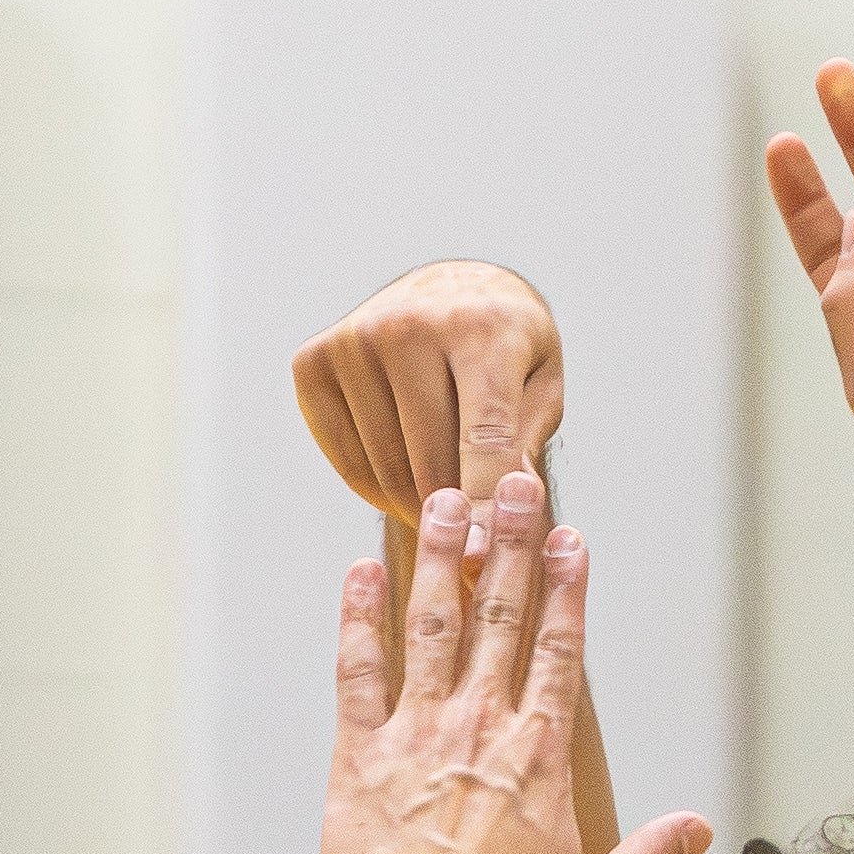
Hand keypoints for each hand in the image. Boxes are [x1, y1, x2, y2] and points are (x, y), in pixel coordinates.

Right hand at [295, 260, 564, 523]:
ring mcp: (354, 340)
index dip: (484, 507)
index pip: (483, 437)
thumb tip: (492, 532)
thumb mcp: (541, 387)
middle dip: (454, 513)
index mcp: (483, 328)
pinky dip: (376, 487)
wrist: (451, 290)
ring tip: (442, 495)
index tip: (480, 562)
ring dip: (416, 504)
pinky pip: (346, 463)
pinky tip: (403, 468)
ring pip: (387, 472)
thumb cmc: (508, 351)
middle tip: (471, 532)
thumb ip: (524, 452)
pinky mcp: (313, 363)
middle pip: (430, 464)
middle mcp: (410, 324)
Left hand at [321, 466, 706, 853]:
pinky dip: (358, 619)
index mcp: (539, 757)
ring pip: (431, 626)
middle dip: (510, 544)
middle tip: (515, 485)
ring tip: (445, 500)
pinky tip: (362, 571)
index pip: (558, 651)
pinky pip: (358, 671)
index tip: (569, 537)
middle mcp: (481, 728)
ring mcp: (418, 734)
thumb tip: (702, 830)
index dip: (565, 588)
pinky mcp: (359, 755)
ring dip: (440, 559)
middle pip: (500, 617)